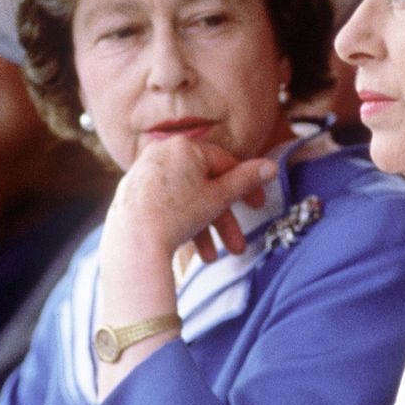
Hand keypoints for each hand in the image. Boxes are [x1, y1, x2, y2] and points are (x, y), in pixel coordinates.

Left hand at [104, 137, 275, 265]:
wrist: (132, 240)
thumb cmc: (177, 214)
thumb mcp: (219, 197)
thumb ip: (246, 180)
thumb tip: (271, 166)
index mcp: (184, 146)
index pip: (224, 162)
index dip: (245, 186)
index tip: (257, 206)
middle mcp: (162, 153)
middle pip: (204, 185)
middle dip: (222, 218)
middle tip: (236, 244)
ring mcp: (144, 173)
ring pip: (185, 199)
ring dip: (203, 228)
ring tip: (209, 257)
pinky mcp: (132, 193)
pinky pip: (165, 204)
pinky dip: (180, 223)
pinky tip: (187, 248)